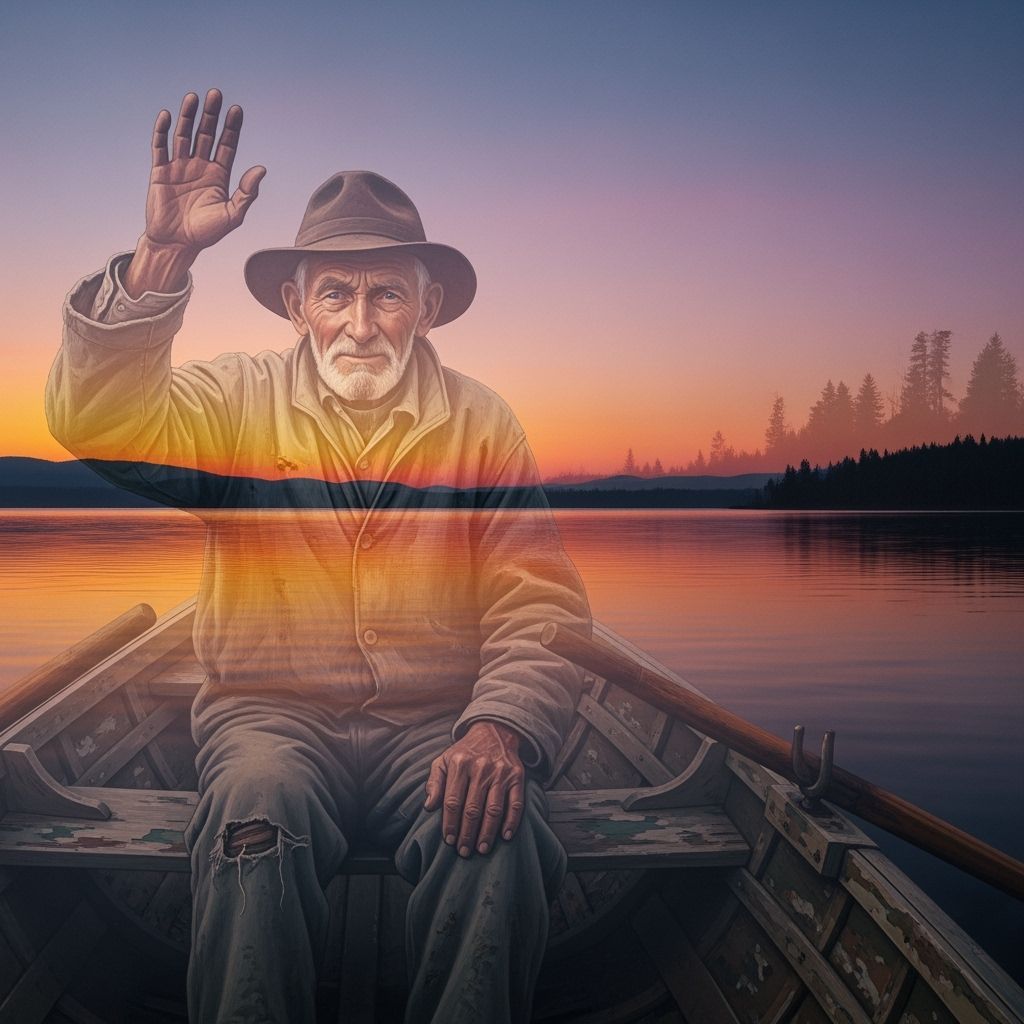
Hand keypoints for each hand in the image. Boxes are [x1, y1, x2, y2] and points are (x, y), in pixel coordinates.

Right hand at [125, 89, 265, 295]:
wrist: (177, 245)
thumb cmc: (206, 233)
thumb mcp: (232, 216)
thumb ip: (247, 193)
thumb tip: (262, 168)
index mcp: (219, 175)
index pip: (227, 145)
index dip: (232, 127)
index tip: (236, 109)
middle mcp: (200, 166)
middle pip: (206, 134)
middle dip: (211, 115)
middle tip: (215, 94)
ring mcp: (180, 167)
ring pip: (184, 135)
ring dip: (188, 117)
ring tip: (193, 98)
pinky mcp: (160, 171)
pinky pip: (160, 147)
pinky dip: (162, 131)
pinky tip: (166, 116)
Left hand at [424, 722, 525, 856]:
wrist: (494, 730)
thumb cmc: (465, 751)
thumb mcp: (443, 760)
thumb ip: (434, 782)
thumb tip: (429, 806)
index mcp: (459, 764)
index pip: (453, 801)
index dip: (450, 824)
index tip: (449, 840)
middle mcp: (480, 768)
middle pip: (472, 808)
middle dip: (467, 833)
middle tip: (464, 851)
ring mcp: (500, 772)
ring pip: (493, 809)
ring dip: (487, 832)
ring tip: (482, 849)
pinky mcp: (517, 776)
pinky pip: (516, 803)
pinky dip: (512, 821)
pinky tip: (506, 836)